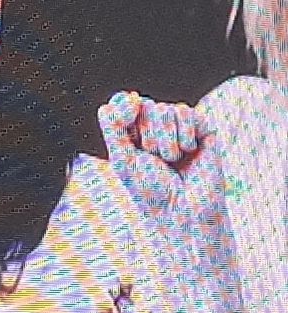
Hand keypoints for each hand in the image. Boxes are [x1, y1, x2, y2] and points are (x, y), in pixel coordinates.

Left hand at [97, 91, 229, 271]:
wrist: (183, 210)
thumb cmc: (149, 190)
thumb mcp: (122, 159)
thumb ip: (115, 127)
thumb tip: (128, 96)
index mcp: (133, 135)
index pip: (124, 103)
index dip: (124, 106)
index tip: (127, 116)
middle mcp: (157, 128)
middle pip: (145, 106)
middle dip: (147, 135)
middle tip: (154, 158)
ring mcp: (181, 127)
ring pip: (165, 109)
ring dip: (164, 141)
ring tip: (172, 160)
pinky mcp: (204, 128)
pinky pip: (187, 113)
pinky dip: (184, 136)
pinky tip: (189, 152)